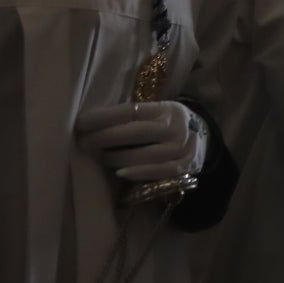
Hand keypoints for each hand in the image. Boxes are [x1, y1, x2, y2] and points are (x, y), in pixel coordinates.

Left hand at [76, 101, 206, 182]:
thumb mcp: (156, 113)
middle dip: (105, 137)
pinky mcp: (186, 167)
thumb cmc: (166, 125)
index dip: (104, 117)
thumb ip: (132, 118)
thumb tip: (92, 124)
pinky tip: (121, 173)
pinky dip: (139, 172)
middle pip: (136, 132)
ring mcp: (182, 148)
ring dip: (118, 157)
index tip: (81, 123)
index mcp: (165, 109)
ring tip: (101, 157)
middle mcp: (176, 127)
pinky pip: (160, 172)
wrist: (202, 137)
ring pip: (146, 154)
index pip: (130, 112)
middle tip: (84, 142)